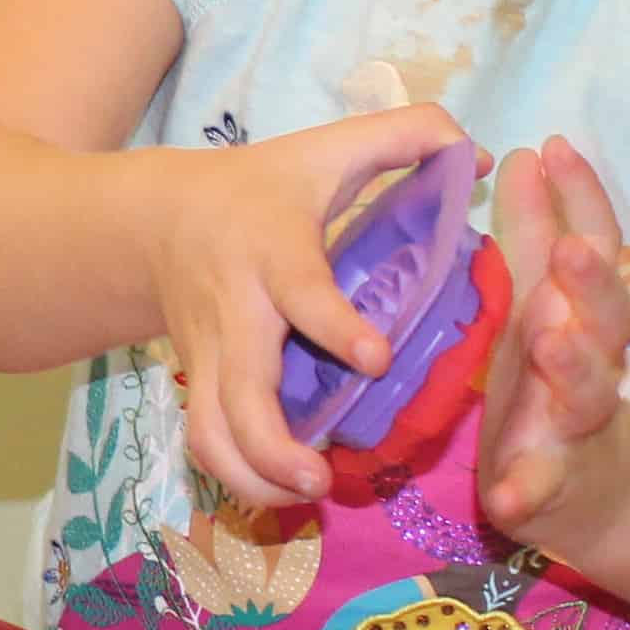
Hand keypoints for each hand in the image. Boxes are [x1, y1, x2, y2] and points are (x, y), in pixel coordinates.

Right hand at [139, 103, 470, 508]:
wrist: (155, 220)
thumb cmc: (260, 187)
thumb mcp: (326, 148)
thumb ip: (406, 136)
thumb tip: (474, 156)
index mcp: (272, 252)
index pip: (300, 293)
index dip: (334, 327)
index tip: (375, 357)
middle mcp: (235, 312)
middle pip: (236, 392)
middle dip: (272, 445)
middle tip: (321, 477)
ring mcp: (210, 357)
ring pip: (210, 432)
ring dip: (251, 476)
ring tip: (304, 493)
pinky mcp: (200, 384)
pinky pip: (206, 442)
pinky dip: (237, 478)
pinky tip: (283, 493)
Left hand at [476, 135, 629, 543]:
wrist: (596, 488)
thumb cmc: (554, 374)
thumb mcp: (539, 298)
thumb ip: (534, 232)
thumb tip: (526, 152)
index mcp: (579, 311)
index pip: (594, 245)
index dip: (582, 196)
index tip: (555, 145)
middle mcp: (591, 360)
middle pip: (605, 314)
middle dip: (589, 281)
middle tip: (569, 248)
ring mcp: (577, 422)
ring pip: (587, 392)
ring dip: (572, 367)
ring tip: (551, 342)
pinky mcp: (552, 482)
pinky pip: (540, 488)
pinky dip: (526, 491)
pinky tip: (505, 499)